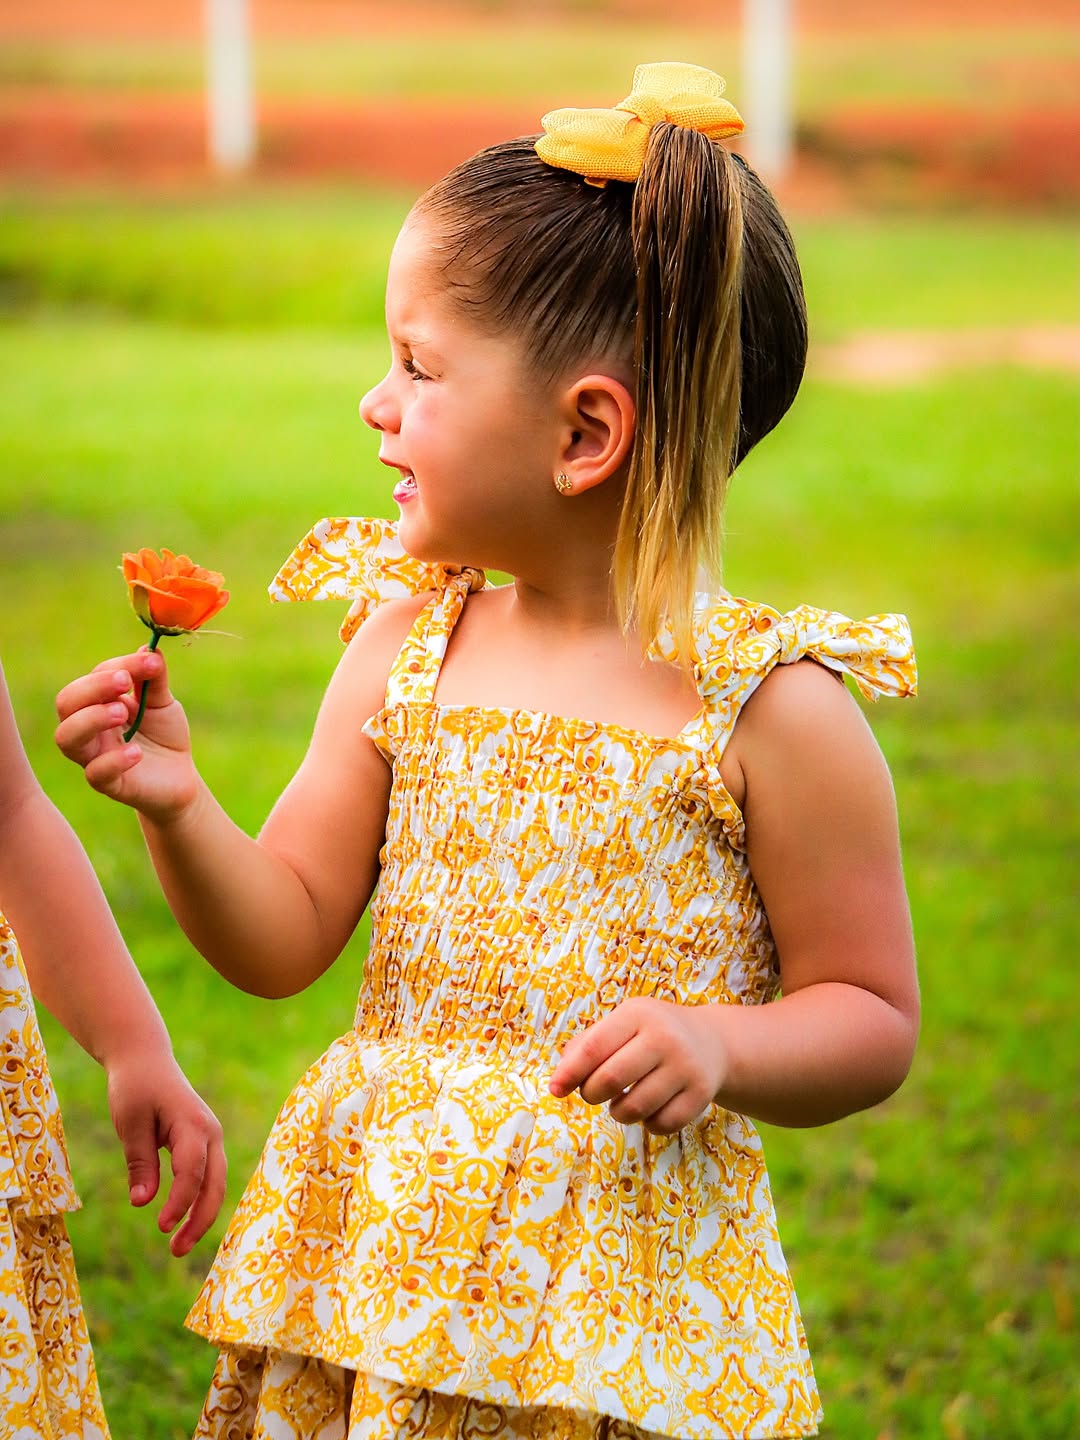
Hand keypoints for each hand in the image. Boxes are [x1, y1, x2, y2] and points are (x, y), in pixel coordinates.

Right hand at [55, 649, 197, 822]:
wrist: (181, 776)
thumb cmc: (164, 735)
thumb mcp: (162, 703)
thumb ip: (154, 679)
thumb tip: (150, 648)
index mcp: (98, 703)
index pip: (94, 677)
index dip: (120, 666)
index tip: (149, 662)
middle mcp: (88, 728)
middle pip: (66, 703)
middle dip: (92, 689)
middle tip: (124, 683)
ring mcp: (94, 756)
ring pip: (67, 738)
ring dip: (90, 720)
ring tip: (122, 713)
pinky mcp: (108, 783)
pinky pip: (95, 773)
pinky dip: (113, 760)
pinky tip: (136, 752)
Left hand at [105, 1046, 225, 1256]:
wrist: (146, 1060)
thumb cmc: (135, 1088)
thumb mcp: (130, 1123)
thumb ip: (140, 1163)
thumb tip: (143, 1203)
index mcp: (193, 1124)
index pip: (192, 1171)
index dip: (180, 1202)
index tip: (161, 1227)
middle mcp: (210, 1132)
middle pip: (215, 1183)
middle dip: (199, 1219)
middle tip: (175, 1251)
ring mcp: (211, 1138)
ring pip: (215, 1183)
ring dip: (200, 1215)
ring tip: (176, 1245)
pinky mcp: (204, 1144)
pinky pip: (208, 1177)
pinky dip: (199, 1202)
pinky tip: (182, 1222)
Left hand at [549, 997, 727, 1135]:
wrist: (712, 1042)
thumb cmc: (652, 1033)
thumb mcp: (622, 1024)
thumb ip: (586, 1045)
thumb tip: (559, 1079)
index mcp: (638, 1014)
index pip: (594, 1047)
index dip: (569, 1072)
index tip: (555, 1090)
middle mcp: (665, 1037)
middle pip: (610, 1080)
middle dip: (591, 1094)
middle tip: (593, 1093)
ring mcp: (686, 1067)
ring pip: (634, 1108)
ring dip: (618, 1112)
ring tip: (622, 1100)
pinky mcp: (701, 1095)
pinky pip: (660, 1125)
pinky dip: (647, 1124)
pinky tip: (649, 1108)